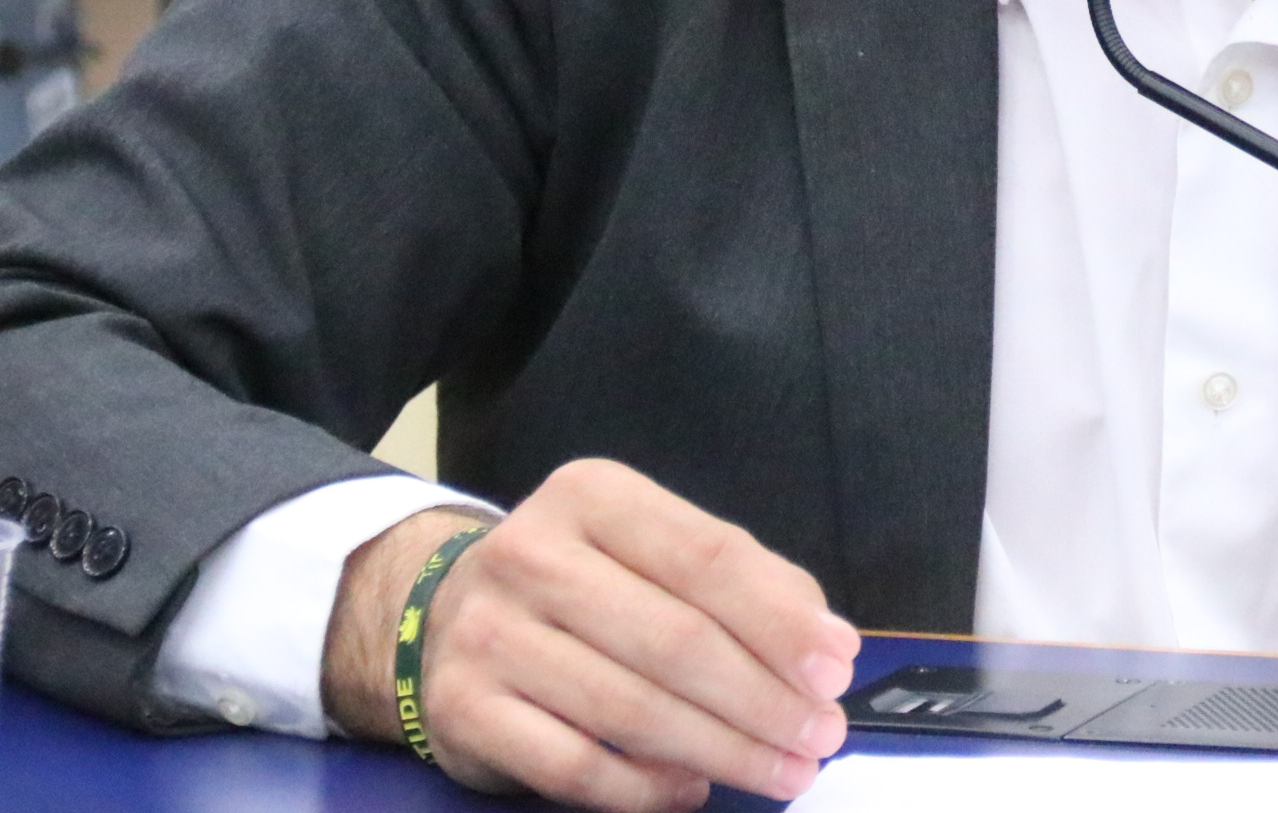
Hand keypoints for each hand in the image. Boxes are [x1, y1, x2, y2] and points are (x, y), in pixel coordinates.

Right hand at [325, 460, 859, 809]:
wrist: (442, 618)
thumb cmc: (582, 585)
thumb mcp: (653, 551)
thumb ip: (744, 582)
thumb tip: (825, 643)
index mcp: (593, 495)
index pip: (707, 557)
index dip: (781, 620)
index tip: (836, 670)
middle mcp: (532, 553)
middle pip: (675, 639)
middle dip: (763, 699)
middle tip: (820, 739)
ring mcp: (488, 634)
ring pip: (631, 708)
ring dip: (723, 749)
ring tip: (782, 771)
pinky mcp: (463, 710)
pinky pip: (575, 767)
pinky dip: (645, 788)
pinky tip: (692, 788)